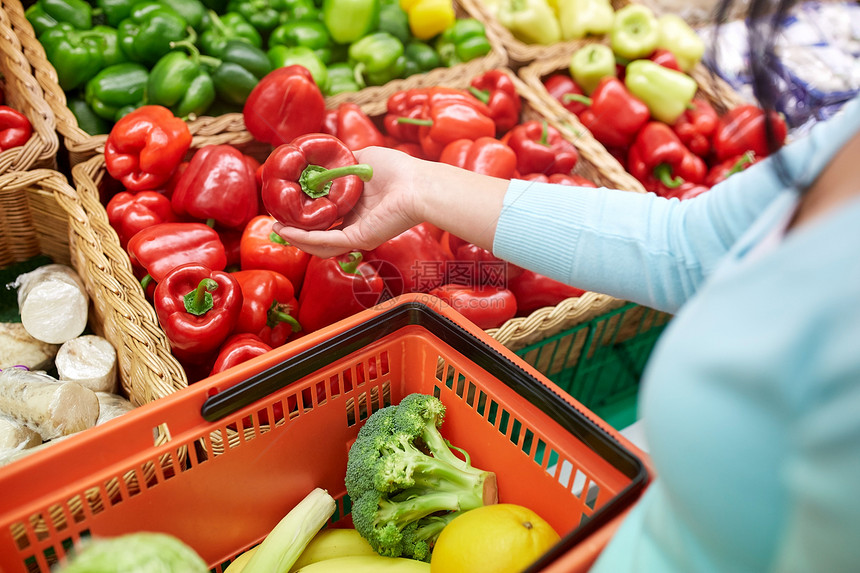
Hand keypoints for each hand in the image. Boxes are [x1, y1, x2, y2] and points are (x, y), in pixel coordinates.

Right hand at [272, 145, 508, 257]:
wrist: (417, 184)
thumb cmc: (397, 169)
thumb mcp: (361, 158)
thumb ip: (340, 160)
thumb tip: (320, 155)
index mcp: (356, 207)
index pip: (325, 215)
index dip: (304, 212)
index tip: (284, 203)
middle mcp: (355, 223)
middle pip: (319, 233)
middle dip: (295, 229)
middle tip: (275, 220)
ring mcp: (357, 233)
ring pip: (320, 243)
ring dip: (296, 238)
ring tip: (277, 228)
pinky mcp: (360, 238)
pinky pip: (327, 241)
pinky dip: (306, 238)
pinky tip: (288, 231)